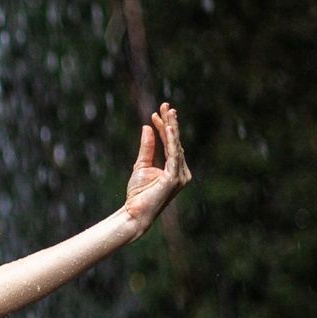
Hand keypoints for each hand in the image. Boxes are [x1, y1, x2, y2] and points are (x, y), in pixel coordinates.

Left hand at [124, 102, 191, 233]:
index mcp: (175, 168)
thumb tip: (147, 127)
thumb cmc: (138, 193)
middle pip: (175, 142)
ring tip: (167, 111)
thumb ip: (147, 147)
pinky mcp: (174, 178)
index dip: (164, 127)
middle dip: (170, 123)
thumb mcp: (141, 165)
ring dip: (171, 127)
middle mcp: (182, 171)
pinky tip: (169, 127)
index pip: (170, 143)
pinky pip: (174, 155)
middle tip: (165, 105)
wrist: (135, 212)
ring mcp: (180, 175)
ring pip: (175, 146)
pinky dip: (171, 140)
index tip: (155, 113)